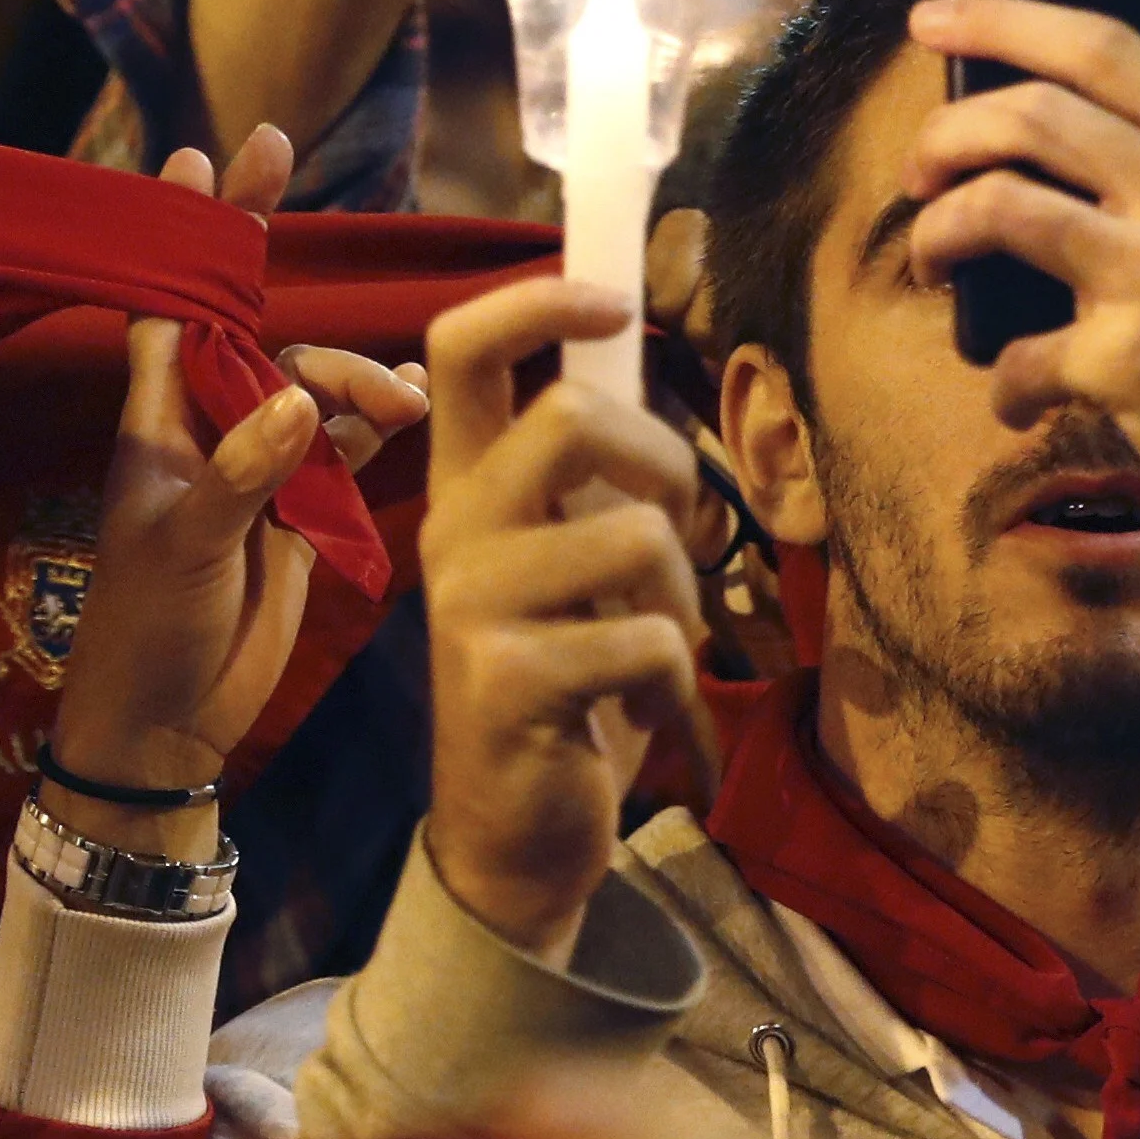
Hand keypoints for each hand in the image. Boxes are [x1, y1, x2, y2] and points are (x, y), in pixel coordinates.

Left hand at [48, 124, 427, 809]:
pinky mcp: (302, 511)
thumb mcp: (183, 549)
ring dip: (355, 374)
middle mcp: (209, 428)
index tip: (204, 155)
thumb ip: (243, 476)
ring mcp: (259, 467)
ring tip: (399, 403)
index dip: (187, 234)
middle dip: (270, 250)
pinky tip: (413, 406)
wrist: (169, 724)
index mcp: (159, 422)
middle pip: (251, 320)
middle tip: (281, 159)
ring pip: (314, 382)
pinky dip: (378, 419)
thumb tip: (303, 405)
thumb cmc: (145, 633)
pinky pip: (348, 442)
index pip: (172, 305)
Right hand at [417, 276, 706, 955]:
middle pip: (570, 419)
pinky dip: (676, 691)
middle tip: (683, 530)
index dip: (538, 299)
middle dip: (665, 464)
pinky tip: (646, 725)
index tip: (612, 302)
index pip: (461, 348)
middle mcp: (454, 533)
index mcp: (467, 491)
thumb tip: (634, 358)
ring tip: (660, 657)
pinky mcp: (507, 681)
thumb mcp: (572, 568)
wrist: (515, 839)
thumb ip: (591, 478)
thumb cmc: (564, 688)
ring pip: (637, 536)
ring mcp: (472, 606)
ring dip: (685, 603)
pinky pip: (647, 641)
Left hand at [898, 0, 1139, 660]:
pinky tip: (1021, 397)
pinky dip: (1004, 381)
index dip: (1000, 19)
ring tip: (937, 263)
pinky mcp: (1131, 363)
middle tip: (918, 171)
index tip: (930, 19)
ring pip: (997, 209)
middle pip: (1028, 116)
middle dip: (944, 136)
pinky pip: (1017, 354)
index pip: (1102, 47)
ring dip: (939, 234)